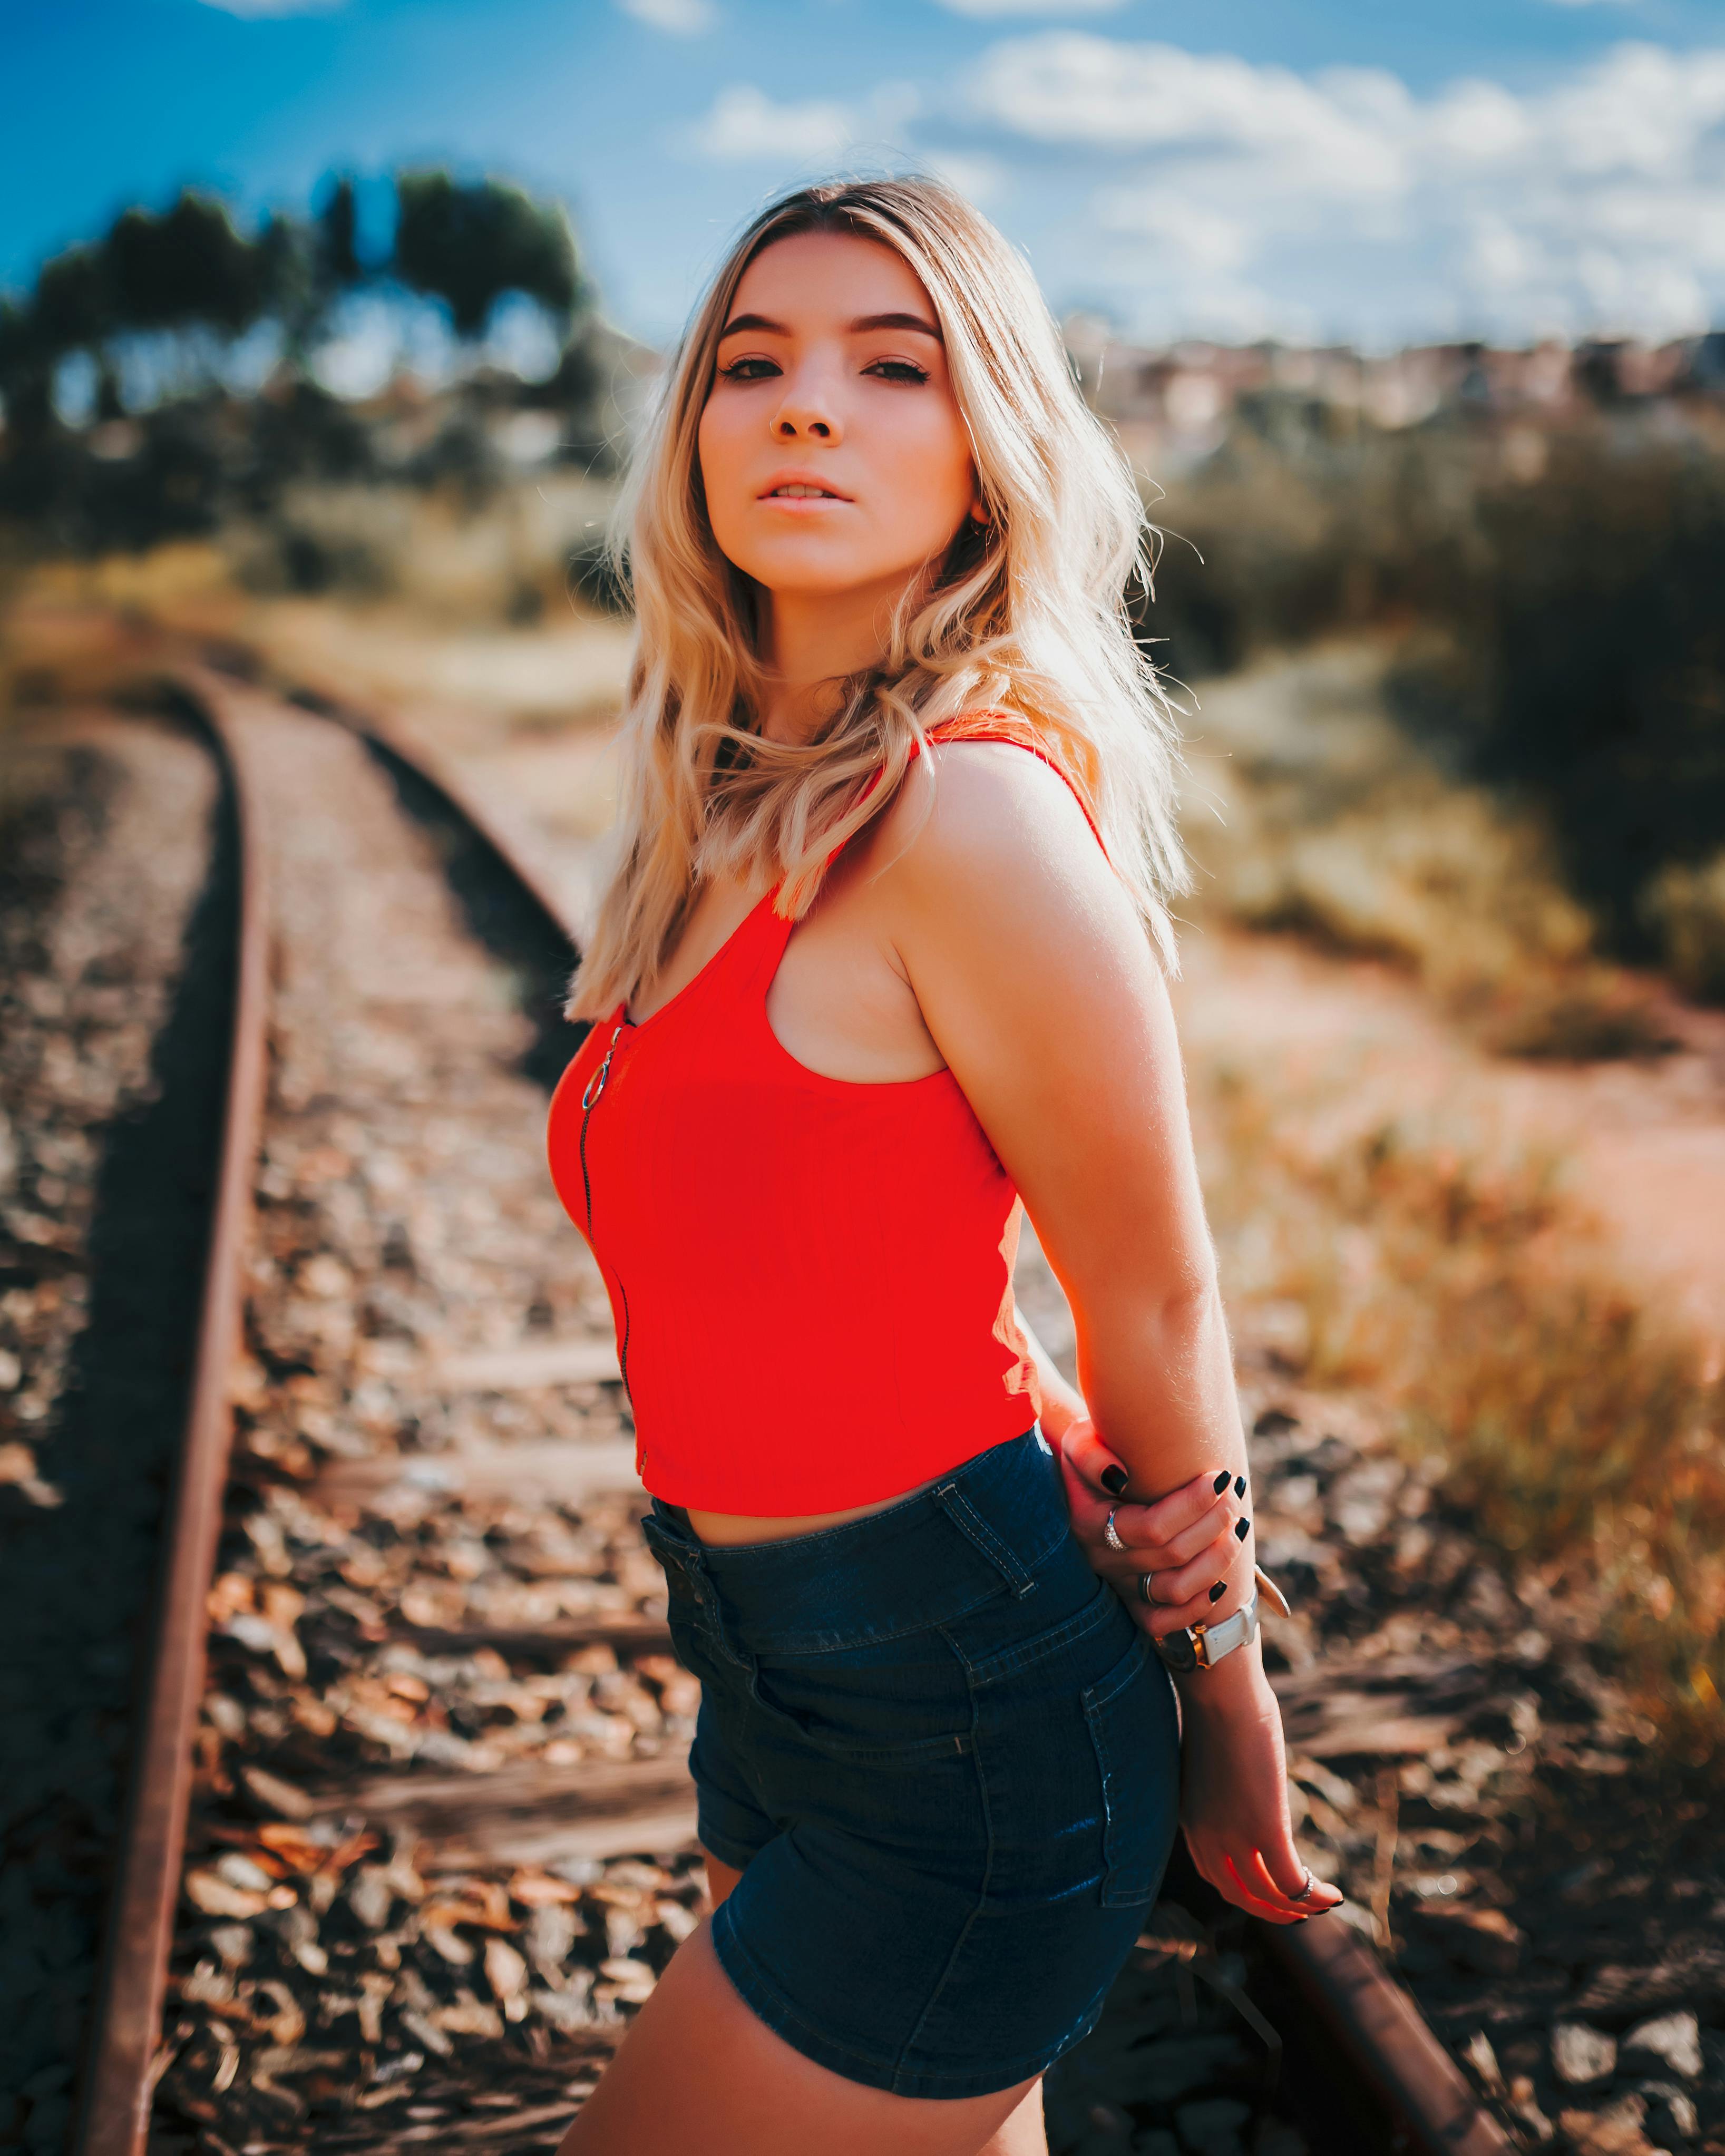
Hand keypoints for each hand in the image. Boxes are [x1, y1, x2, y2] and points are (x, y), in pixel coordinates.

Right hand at [1056, 1417, 1248, 1640]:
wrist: (1079, 1484)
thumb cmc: (1090, 1457)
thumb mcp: (1079, 1442)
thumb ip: (1090, 1454)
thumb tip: (1120, 1477)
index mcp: (1089, 1524)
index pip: (1152, 1527)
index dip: (1193, 1506)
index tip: (1220, 1477)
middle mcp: (1103, 1560)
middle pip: (1172, 1555)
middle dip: (1214, 1522)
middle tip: (1234, 1493)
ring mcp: (1118, 1584)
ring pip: (1175, 1590)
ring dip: (1217, 1560)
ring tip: (1238, 1526)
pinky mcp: (1130, 1602)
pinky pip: (1163, 1622)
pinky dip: (1197, 1607)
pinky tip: (1222, 1580)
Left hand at [1179, 1661, 1343, 1924]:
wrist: (1219, 1693)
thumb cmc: (1218, 1711)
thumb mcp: (1215, 1759)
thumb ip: (1224, 1785)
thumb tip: (1244, 1782)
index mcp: (1192, 1820)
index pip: (1214, 1874)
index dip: (1245, 1890)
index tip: (1269, 1891)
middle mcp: (1208, 1837)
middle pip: (1238, 1894)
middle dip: (1268, 1909)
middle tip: (1295, 1912)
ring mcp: (1235, 1836)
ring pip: (1268, 1893)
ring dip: (1296, 1907)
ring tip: (1319, 1904)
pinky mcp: (1265, 1829)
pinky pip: (1292, 1879)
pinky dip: (1313, 1895)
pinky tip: (1332, 1896)